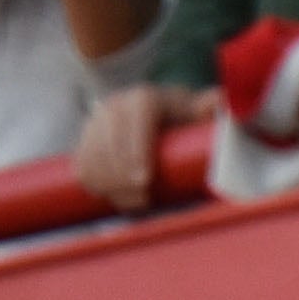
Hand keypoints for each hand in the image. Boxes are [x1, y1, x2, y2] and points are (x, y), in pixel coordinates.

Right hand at [75, 81, 204, 209]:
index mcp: (144, 97)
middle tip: (142, 200)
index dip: (137, 152)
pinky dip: (95, 184)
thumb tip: (217, 101)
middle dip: (123, 177)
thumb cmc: (180, 117)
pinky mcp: (83, 141)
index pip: (136, 122)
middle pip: (111, 143)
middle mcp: (115, 106)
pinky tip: (112, 195)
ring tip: (132, 202)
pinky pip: (82, 166)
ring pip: (93, 158)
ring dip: (110, 185)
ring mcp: (95, 123)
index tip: (145, 180)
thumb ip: (209, 106)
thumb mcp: (196, 111)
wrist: (152, 115)